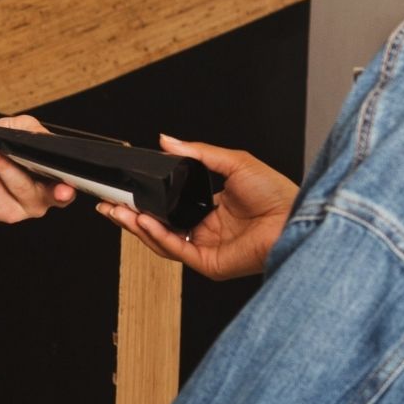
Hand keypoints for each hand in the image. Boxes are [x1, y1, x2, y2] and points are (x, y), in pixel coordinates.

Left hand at [0, 115, 76, 222]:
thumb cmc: (1, 153)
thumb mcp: (17, 130)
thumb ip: (30, 128)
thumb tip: (38, 134)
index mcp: (53, 181)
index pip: (66, 190)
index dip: (66, 191)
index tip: (64, 189)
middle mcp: (42, 199)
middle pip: (38, 189)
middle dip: (17, 166)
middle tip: (0, 148)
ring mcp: (24, 209)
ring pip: (15, 185)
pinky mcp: (4, 212)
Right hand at [97, 134, 298, 280]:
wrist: (296, 215)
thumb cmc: (278, 193)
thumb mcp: (232, 162)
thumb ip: (196, 153)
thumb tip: (167, 139)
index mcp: (212, 210)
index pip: (169, 207)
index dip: (146, 200)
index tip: (125, 189)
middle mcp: (207, 231)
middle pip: (159, 226)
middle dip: (130, 215)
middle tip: (107, 203)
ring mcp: (207, 248)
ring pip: (162, 241)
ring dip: (137, 226)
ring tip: (118, 211)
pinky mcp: (209, 264)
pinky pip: (176, 250)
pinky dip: (157, 236)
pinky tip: (143, 221)